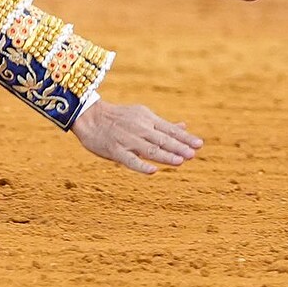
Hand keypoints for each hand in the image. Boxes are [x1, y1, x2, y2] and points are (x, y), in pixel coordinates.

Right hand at [73, 100, 201, 173]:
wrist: (87, 116)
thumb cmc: (117, 117)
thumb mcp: (141, 115)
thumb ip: (162, 124)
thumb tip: (184, 126)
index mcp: (146, 119)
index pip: (169, 129)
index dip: (184, 137)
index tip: (199, 144)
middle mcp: (138, 128)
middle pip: (161, 139)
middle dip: (178, 147)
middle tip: (193, 154)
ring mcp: (127, 140)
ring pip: (149, 150)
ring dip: (165, 155)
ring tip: (180, 161)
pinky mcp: (115, 150)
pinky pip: (129, 160)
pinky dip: (141, 165)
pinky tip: (153, 171)